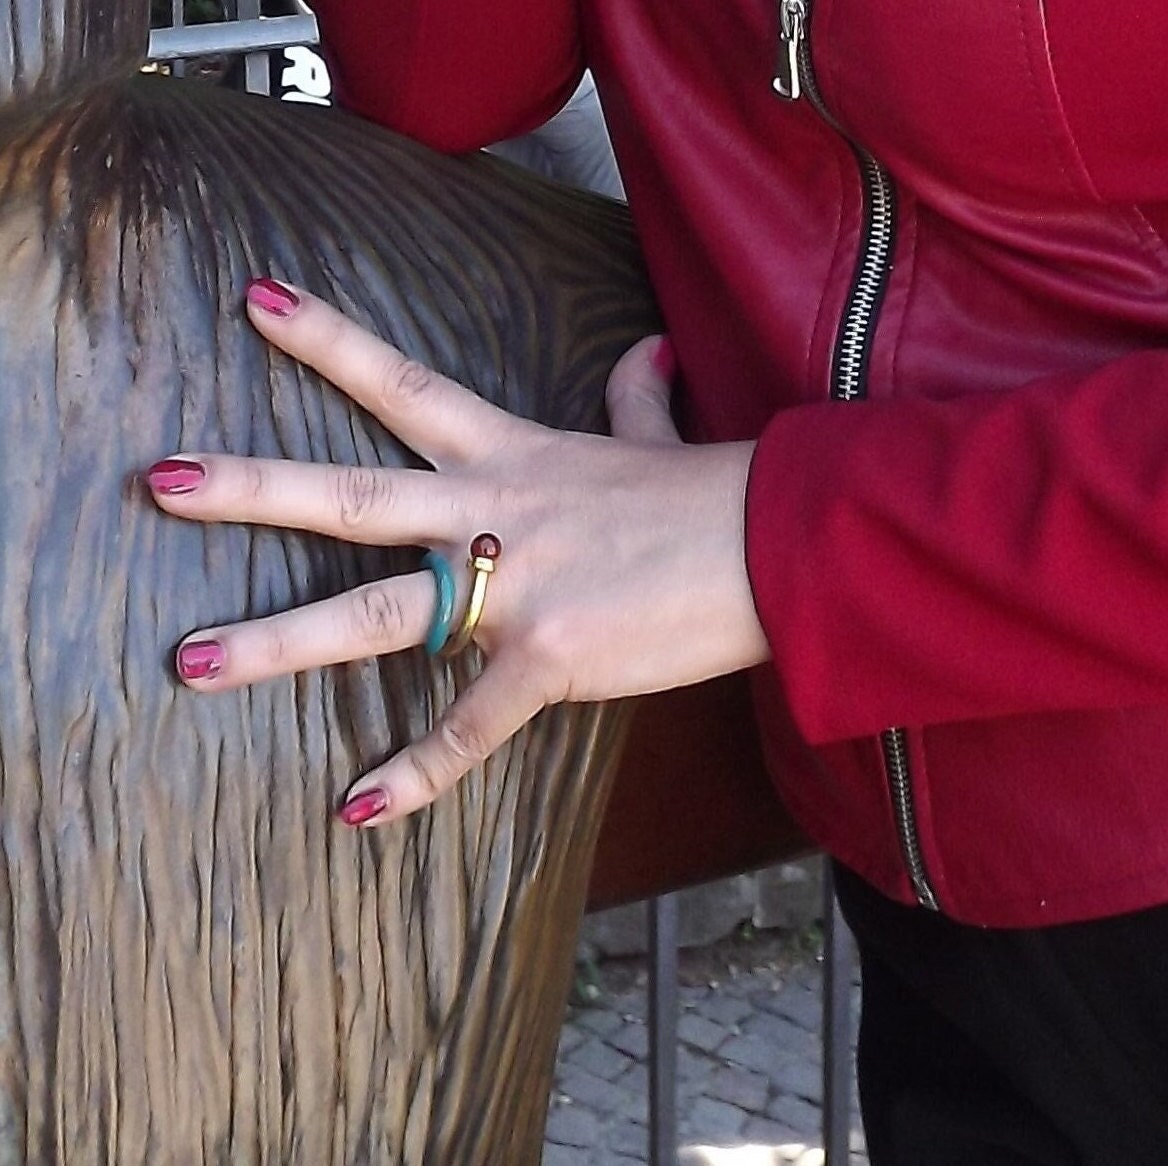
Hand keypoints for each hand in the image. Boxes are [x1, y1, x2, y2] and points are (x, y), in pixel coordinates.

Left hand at [145, 279, 768, 825]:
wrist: (773, 548)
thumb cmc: (711, 496)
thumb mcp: (653, 439)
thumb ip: (632, 394)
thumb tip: (645, 350)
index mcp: (511, 457)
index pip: (402, 385)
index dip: (327, 340)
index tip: (253, 301)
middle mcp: (493, 513)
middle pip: (350, 495)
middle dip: (250, 487)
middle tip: (159, 481)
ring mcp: (514, 588)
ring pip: (375, 613)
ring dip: (276, 642)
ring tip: (188, 663)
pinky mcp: (548, 660)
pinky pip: (468, 726)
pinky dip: (417, 773)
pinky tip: (359, 808)